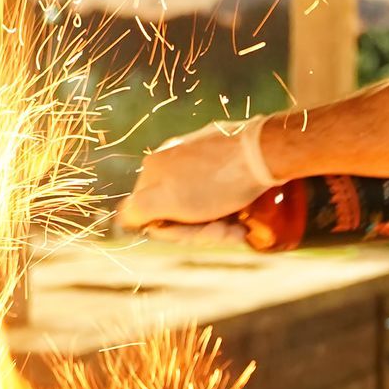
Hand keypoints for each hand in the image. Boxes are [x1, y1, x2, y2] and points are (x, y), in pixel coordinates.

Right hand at [116, 117, 277, 232]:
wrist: (265, 154)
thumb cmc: (216, 182)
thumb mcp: (165, 199)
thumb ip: (137, 208)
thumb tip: (123, 217)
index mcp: (153, 168)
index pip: (150, 214)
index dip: (173, 233)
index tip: (198, 235)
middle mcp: (171, 159)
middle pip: (178, 212)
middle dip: (201, 231)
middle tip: (225, 232)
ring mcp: (199, 156)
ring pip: (201, 206)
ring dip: (219, 226)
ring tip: (239, 228)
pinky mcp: (224, 156)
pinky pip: (220, 191)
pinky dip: (231, 209)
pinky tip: (244, 219)